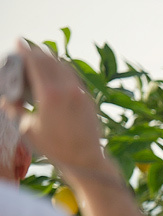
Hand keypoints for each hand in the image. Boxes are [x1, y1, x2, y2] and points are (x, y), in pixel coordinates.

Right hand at [3, 41, 105, 173]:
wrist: (86, 160)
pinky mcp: (88, 98)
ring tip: (39, 59)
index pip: (36, 62)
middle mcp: (68, 89)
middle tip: (26, 51)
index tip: (19, 42)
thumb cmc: (55, 148)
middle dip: (37, 53)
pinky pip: (73, 77)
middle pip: (50, 60)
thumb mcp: (28, 128)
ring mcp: (80, 93)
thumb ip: (15, 110)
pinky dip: (62, 69)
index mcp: (50, 94)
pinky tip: (55, 73)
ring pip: (64, 66)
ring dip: (50, 59)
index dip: (26, 51)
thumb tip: (5, 100)